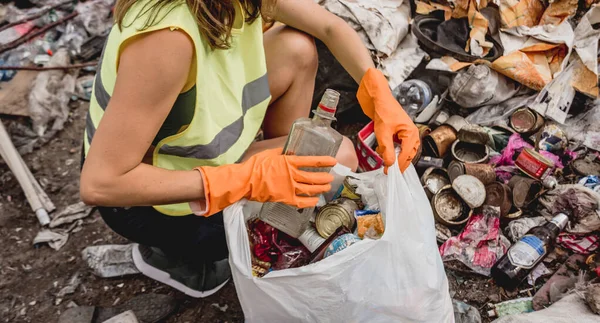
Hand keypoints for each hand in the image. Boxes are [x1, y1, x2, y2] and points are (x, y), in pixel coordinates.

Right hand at [197, 148, 335, 214]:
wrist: (245, 181)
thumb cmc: (254, 166)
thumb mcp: (269, 153)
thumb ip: (281, 152)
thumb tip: (290, 148)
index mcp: (288, 162)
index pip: (310, 161)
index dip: (323, 161)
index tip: (333, 161)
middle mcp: (291, 175)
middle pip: (313, 177)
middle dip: (324, 177)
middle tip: (330, 177)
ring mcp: (289, 188)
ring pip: (309, 189)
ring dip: (320, 188)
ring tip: (326, 187)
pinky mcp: (285, 199)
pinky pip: (301, 202)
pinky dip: (310, 202)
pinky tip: (315, 201)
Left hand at [357, 68, 419, 172]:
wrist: (377, 96)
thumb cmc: (383, 109)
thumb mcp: (383, 133)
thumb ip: (387, 150)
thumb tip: (390, 164)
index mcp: (411, 133)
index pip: (407, 155)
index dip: (398, 165)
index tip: (390, 172)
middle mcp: (410, 133)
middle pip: (407, 155)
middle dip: (397, 162)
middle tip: (387, 170)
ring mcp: (404, 133)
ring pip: (401, 151)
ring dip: (393, 156)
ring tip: (385, 160)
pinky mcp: (396, 132)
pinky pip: (396, 145)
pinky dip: (390, 149)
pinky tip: (382, 150)